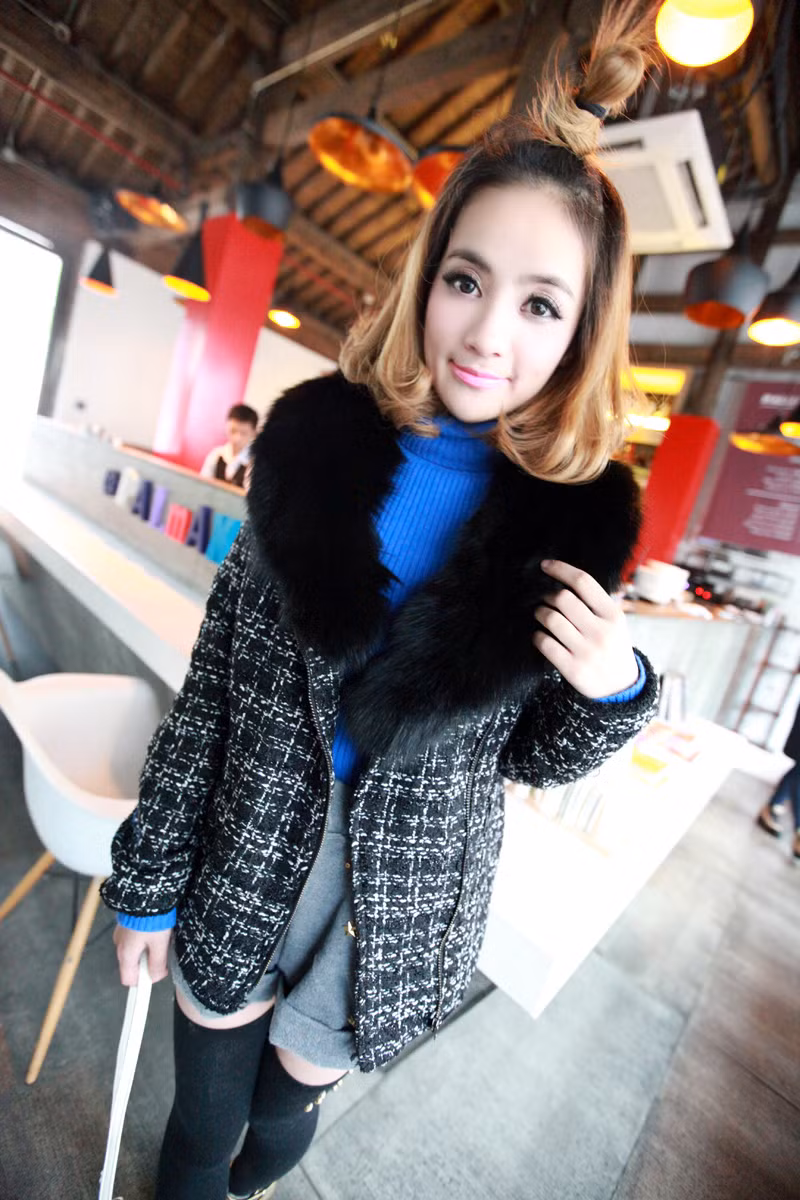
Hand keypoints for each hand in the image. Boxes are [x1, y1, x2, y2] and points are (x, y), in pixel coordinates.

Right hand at [113, 923, 171, 986]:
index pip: (128, 980)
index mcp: (125, 954)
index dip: (143, 981)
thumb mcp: (159, 944)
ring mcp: (121, 934)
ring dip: (148, 949)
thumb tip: (154, 977)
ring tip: (161, 937)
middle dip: (148, 963)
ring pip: (135, 951)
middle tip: (162, 952)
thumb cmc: (152, 919)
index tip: (156, 974)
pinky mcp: (127, 924)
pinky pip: (135, 939)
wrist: (147, 893)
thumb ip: (157, 964)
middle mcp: (120, 945)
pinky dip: (145, 938)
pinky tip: (156, 929)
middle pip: (133, 965)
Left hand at [532, 559, 637, 699]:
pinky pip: (544, 643)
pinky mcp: (573, 669)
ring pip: (551, 619)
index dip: (561, 569)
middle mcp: (601, 631)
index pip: (583, 582)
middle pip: (563, 598)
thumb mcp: (615, 622)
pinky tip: (541, 636)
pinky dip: (538, 636)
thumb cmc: (612, 646)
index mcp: (613, 615)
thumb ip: (595, 603)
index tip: (545, 565)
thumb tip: (563, 578)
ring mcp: (587, 651)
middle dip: (547, 596)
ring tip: (541, 615)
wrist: (620, 687)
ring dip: (540, 613)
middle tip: (545, 600)